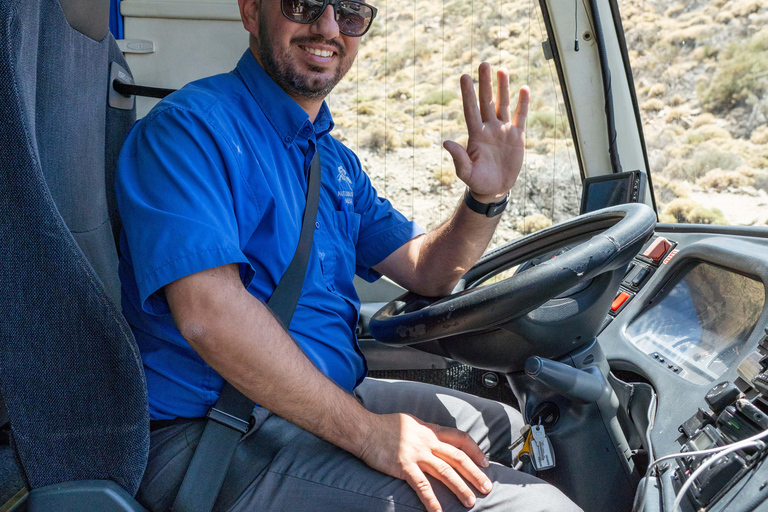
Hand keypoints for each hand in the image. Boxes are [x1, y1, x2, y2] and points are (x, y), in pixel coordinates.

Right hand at [357, 413, 491, 511]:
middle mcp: (427, 442)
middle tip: (487, 487)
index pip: (459, 439)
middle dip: (474, 474)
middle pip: (457, 458)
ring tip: (470, 502)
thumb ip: (426, 432)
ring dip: (460, 488)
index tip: (485, 462)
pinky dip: (431, 500)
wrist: (364, 429)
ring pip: (445, 472)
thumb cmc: (384, 426)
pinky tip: (438, 511)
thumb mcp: (411, 422)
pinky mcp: (403, 466)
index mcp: (430, 430)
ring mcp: (416, 454)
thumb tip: (436, 439)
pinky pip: (421, 485)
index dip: (475, 451)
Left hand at [444, 62, 529, 203]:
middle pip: (486, 101)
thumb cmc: (478, 181)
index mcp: (475, 134)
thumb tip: (445, 142)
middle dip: (485, 83)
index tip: (464, 76)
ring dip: (503, 88)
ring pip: (503, 104)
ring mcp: (503, 130)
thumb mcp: (466, 173)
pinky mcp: (517, 136)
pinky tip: (524, 89)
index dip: (468, 93)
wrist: (495, 189)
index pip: (470, 109)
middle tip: (484, 63)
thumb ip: (458, 158)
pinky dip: (522, 104)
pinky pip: (520, 116)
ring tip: (502, 70)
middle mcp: (488, 128)